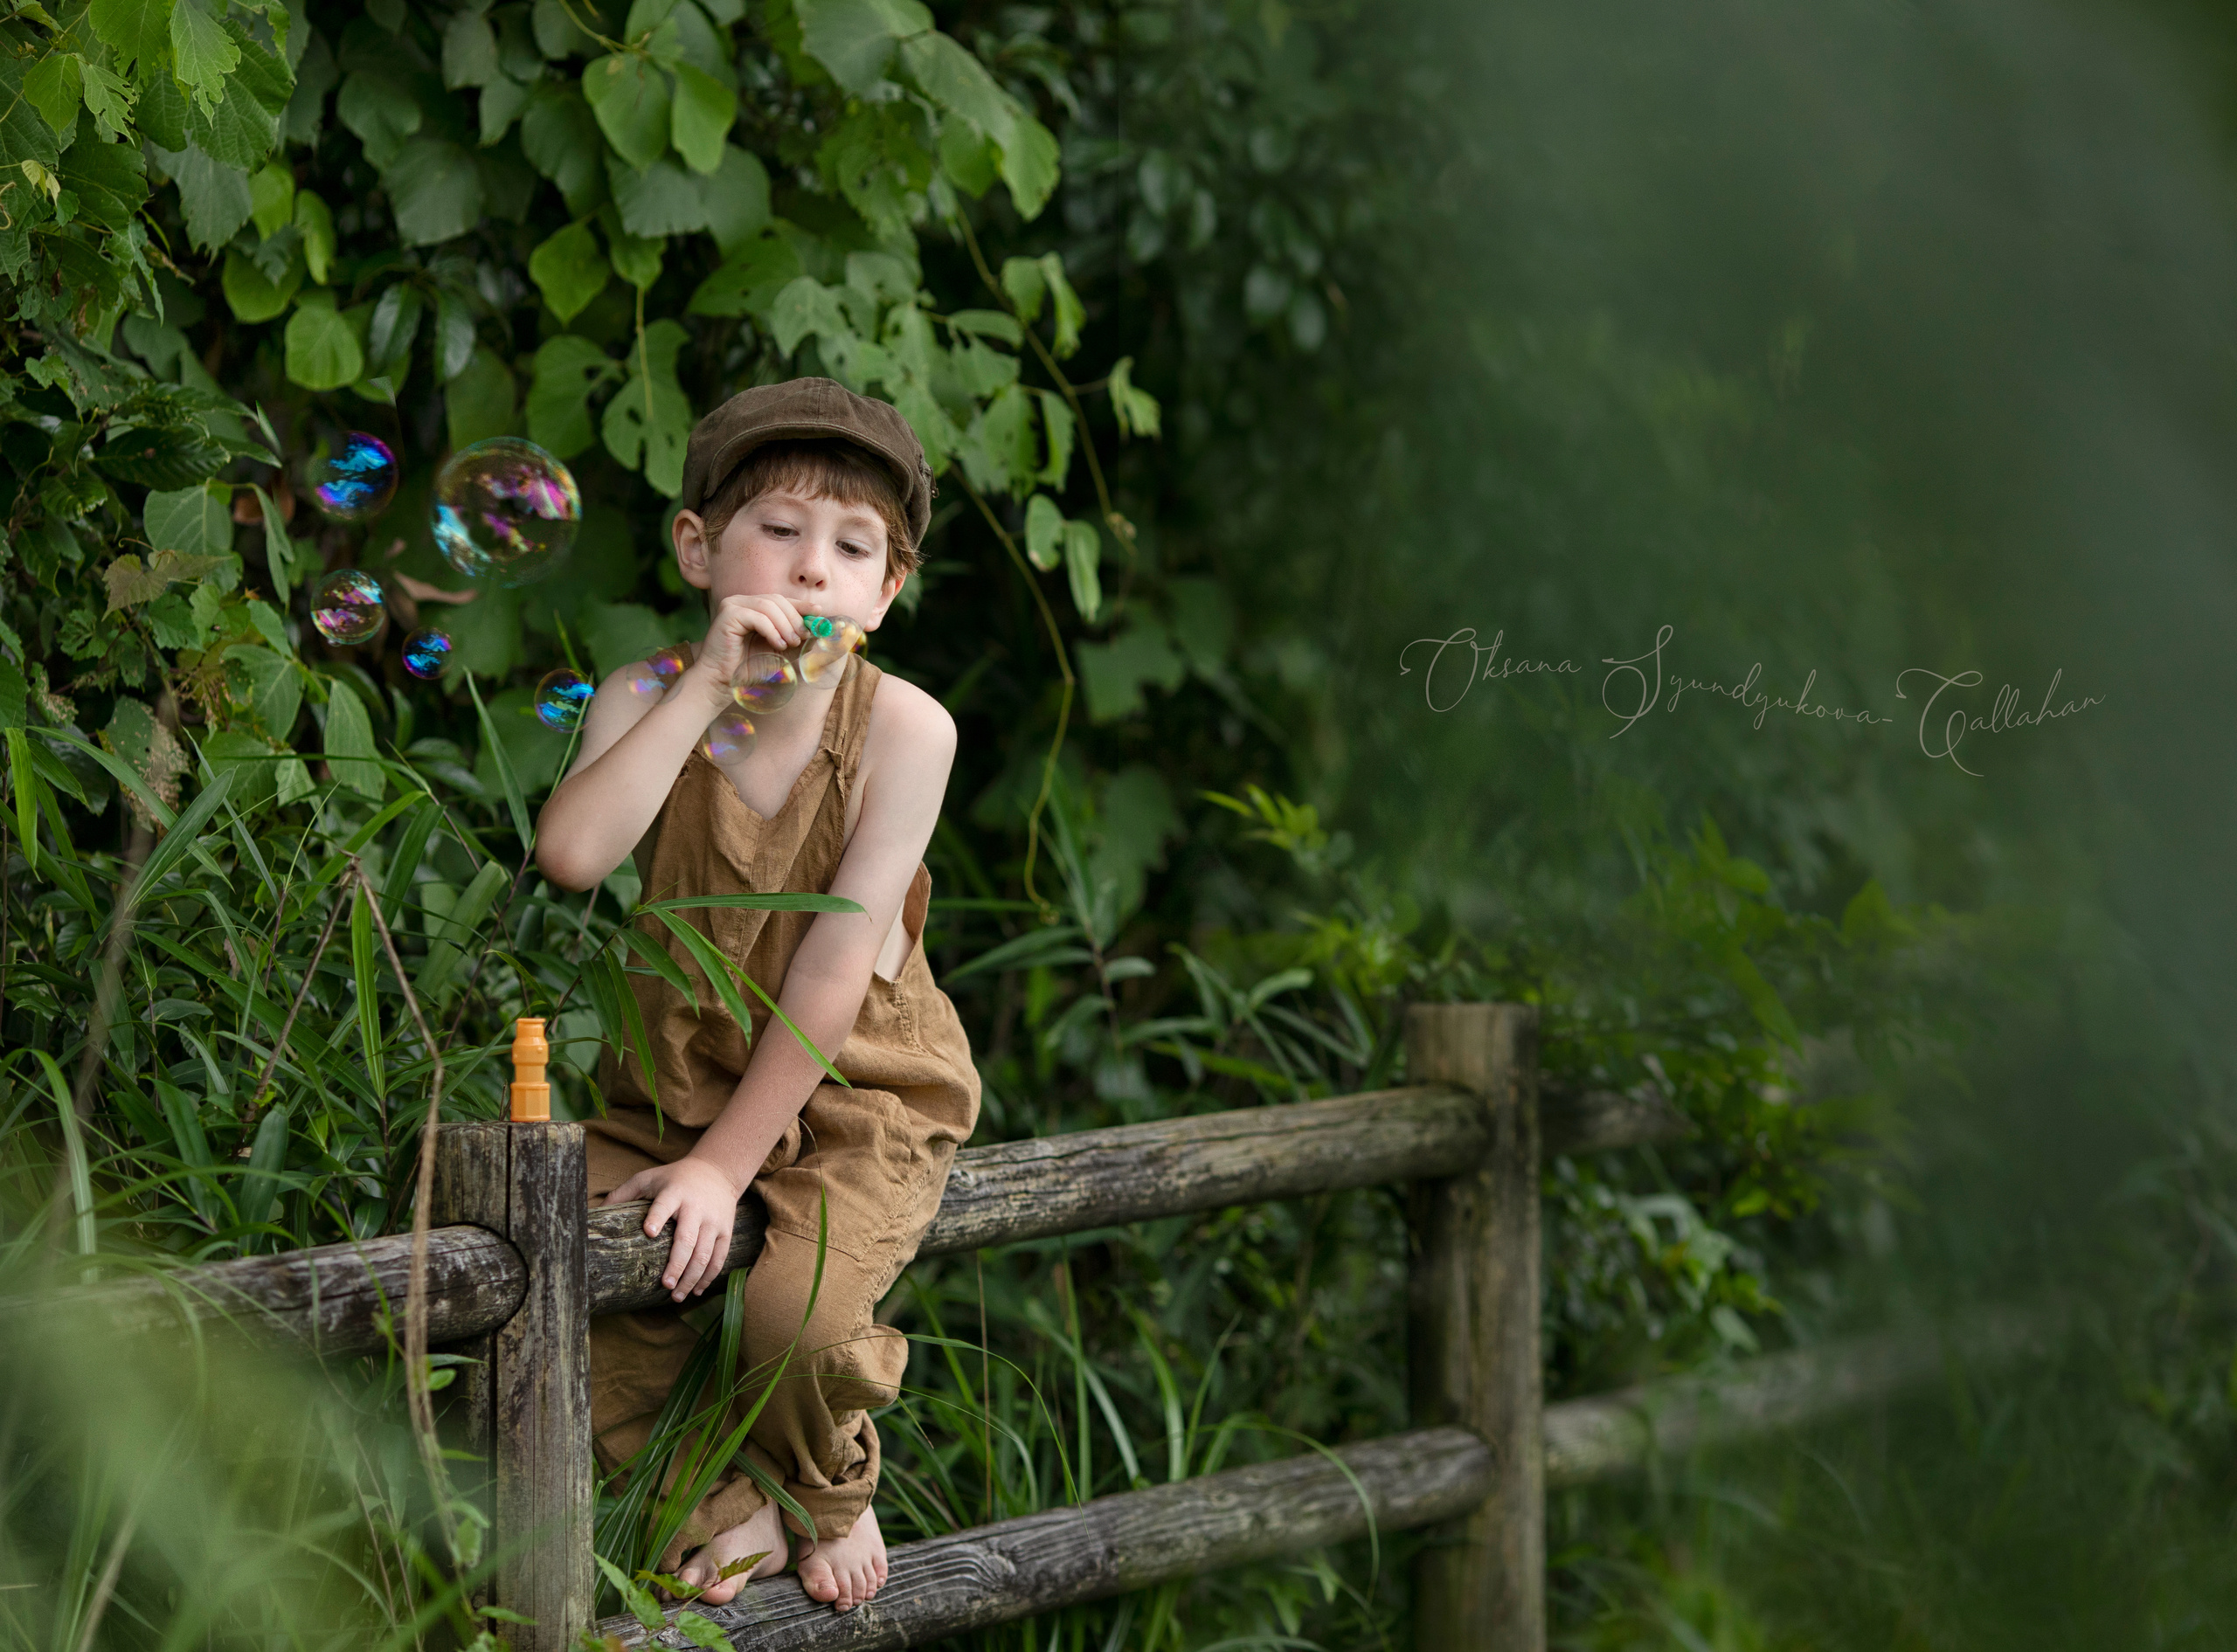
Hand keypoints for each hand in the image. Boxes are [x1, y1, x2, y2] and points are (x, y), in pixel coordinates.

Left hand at [604, 1155, 746, 1300]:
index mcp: (675, 1193)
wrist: (718, 1170)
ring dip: (691, 1278)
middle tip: (664, 1284)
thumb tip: (595, 1212)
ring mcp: (713, 1221)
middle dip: (676, 1264)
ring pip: (705, 1254)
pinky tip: (697, 1290)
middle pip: (687, 1239)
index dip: (657, 1218)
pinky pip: (719, 1257)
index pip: (665, 1205)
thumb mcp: (649, 1178)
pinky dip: (709, 1277)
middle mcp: (696, 1207)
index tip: (648, 1232)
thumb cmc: (676, 1177)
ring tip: (677, 1296)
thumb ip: (624, 1193)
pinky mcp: (726, 1230)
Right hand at [691, 593, 808, 696]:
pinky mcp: (728, 614)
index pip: (781, 600)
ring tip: (791, 643)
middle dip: (794, 617)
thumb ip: (795, 639)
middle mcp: (742, 602)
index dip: (801, 605)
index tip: (819, 612)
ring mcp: (733, 605)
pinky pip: (757, 617)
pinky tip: (777, 645)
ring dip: (785, 625)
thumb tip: (818, 631)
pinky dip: (771, 630)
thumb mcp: (778, 651)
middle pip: (776, 600)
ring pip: (768, 606)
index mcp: (752, 607)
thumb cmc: (747, 669)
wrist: (721, 682)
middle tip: (803, 636)